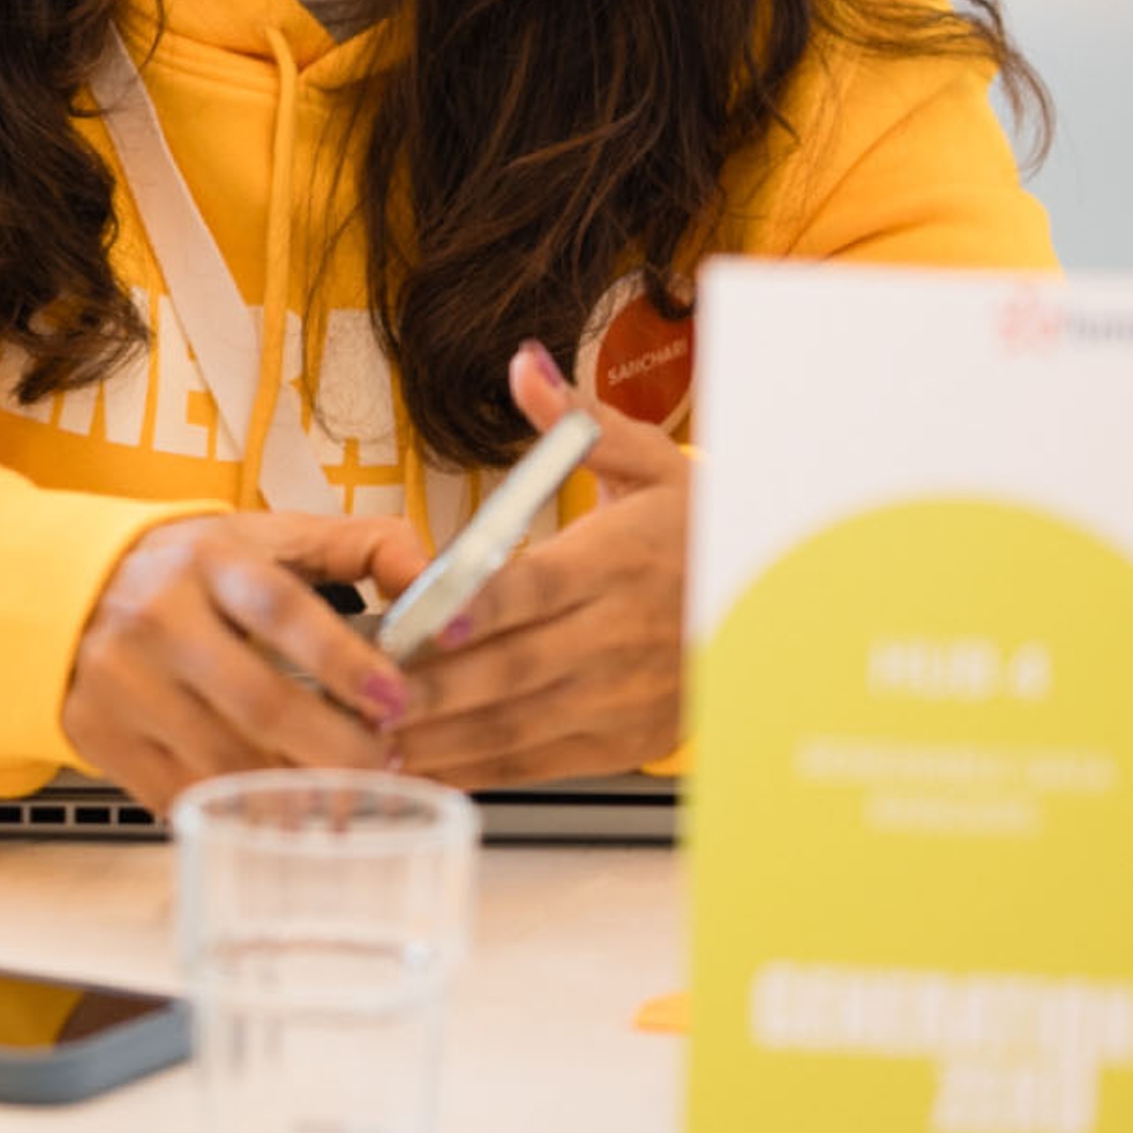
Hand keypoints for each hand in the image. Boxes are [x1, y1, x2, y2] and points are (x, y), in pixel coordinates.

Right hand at [61, 510, 430, 812]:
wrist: (66, 589)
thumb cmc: (186, 569)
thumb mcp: (265, 536)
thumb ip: (360, 548)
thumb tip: (433, 580)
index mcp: (208, 562)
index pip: (282, 609)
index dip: (344, 661)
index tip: (395, 699)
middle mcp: (158, 619)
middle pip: (259, 702)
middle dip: (336, 747)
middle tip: (384, 763)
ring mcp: (123, 683)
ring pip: (224, 760)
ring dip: (295, 791)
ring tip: (344, 795)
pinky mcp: (100, 736)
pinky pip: (181, 793)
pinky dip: (237, 811)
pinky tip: (277, 809)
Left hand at [387, 343, 691, 788]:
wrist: (772, 608)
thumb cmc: (694, 531)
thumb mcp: (649, 463)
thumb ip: (578, 420)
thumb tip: (525, 365)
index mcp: (619, 560)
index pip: (538, 585)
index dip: (482, 604)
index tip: (427, 614)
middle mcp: (618, 635)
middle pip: (514, 665)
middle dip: (434, 682)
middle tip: (361, 683)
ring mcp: (619, 697)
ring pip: (516, 723)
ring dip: (440, 733)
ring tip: (367, 730)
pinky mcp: (618, 742)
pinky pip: (534, 760)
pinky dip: (471, 766)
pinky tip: (416, 760)